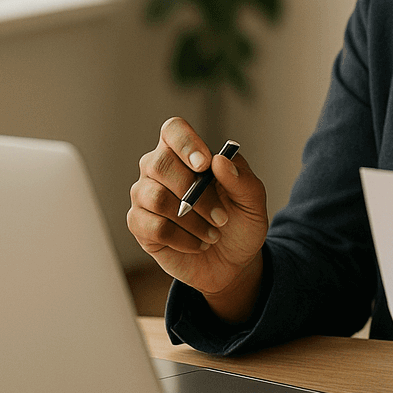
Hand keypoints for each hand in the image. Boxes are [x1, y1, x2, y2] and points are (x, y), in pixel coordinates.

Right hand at [126, 116, 268, 322]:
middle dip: (194, 192)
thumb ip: (241, 179)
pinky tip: (198, 244)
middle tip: (221, 217)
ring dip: (191, 220)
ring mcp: (145, 196)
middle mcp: (159, 169)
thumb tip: (219, 160)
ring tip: (214, 234)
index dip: (185, 143)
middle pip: (160, 164)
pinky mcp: (139, 225)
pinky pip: (153, 227)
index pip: (173, 130)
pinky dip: (183, 239)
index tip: (204, 165)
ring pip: (155, 198)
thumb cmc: (240, 223)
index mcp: (186, 153)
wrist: (232, 262)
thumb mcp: (253, 202)